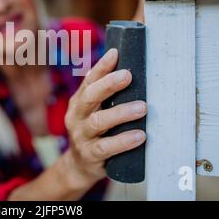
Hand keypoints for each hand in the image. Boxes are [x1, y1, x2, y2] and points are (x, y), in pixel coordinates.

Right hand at [63, 48, 146, 187]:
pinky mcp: (90, 155)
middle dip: (108, 84)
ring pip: (98, 121)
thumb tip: (125, 69)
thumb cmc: (94, 133)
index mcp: (78, 102)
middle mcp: (76, 116)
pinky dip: (123, 141)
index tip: (115, 53)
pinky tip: (139, 136)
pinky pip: (106, 147)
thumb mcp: (93, 112)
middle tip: (128, 75)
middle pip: (90, 97)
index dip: (101, 67)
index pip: (88, 80)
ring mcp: (81, 136)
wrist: (79, 166)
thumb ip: (104, 95)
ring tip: (142, 107)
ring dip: (121, 113)